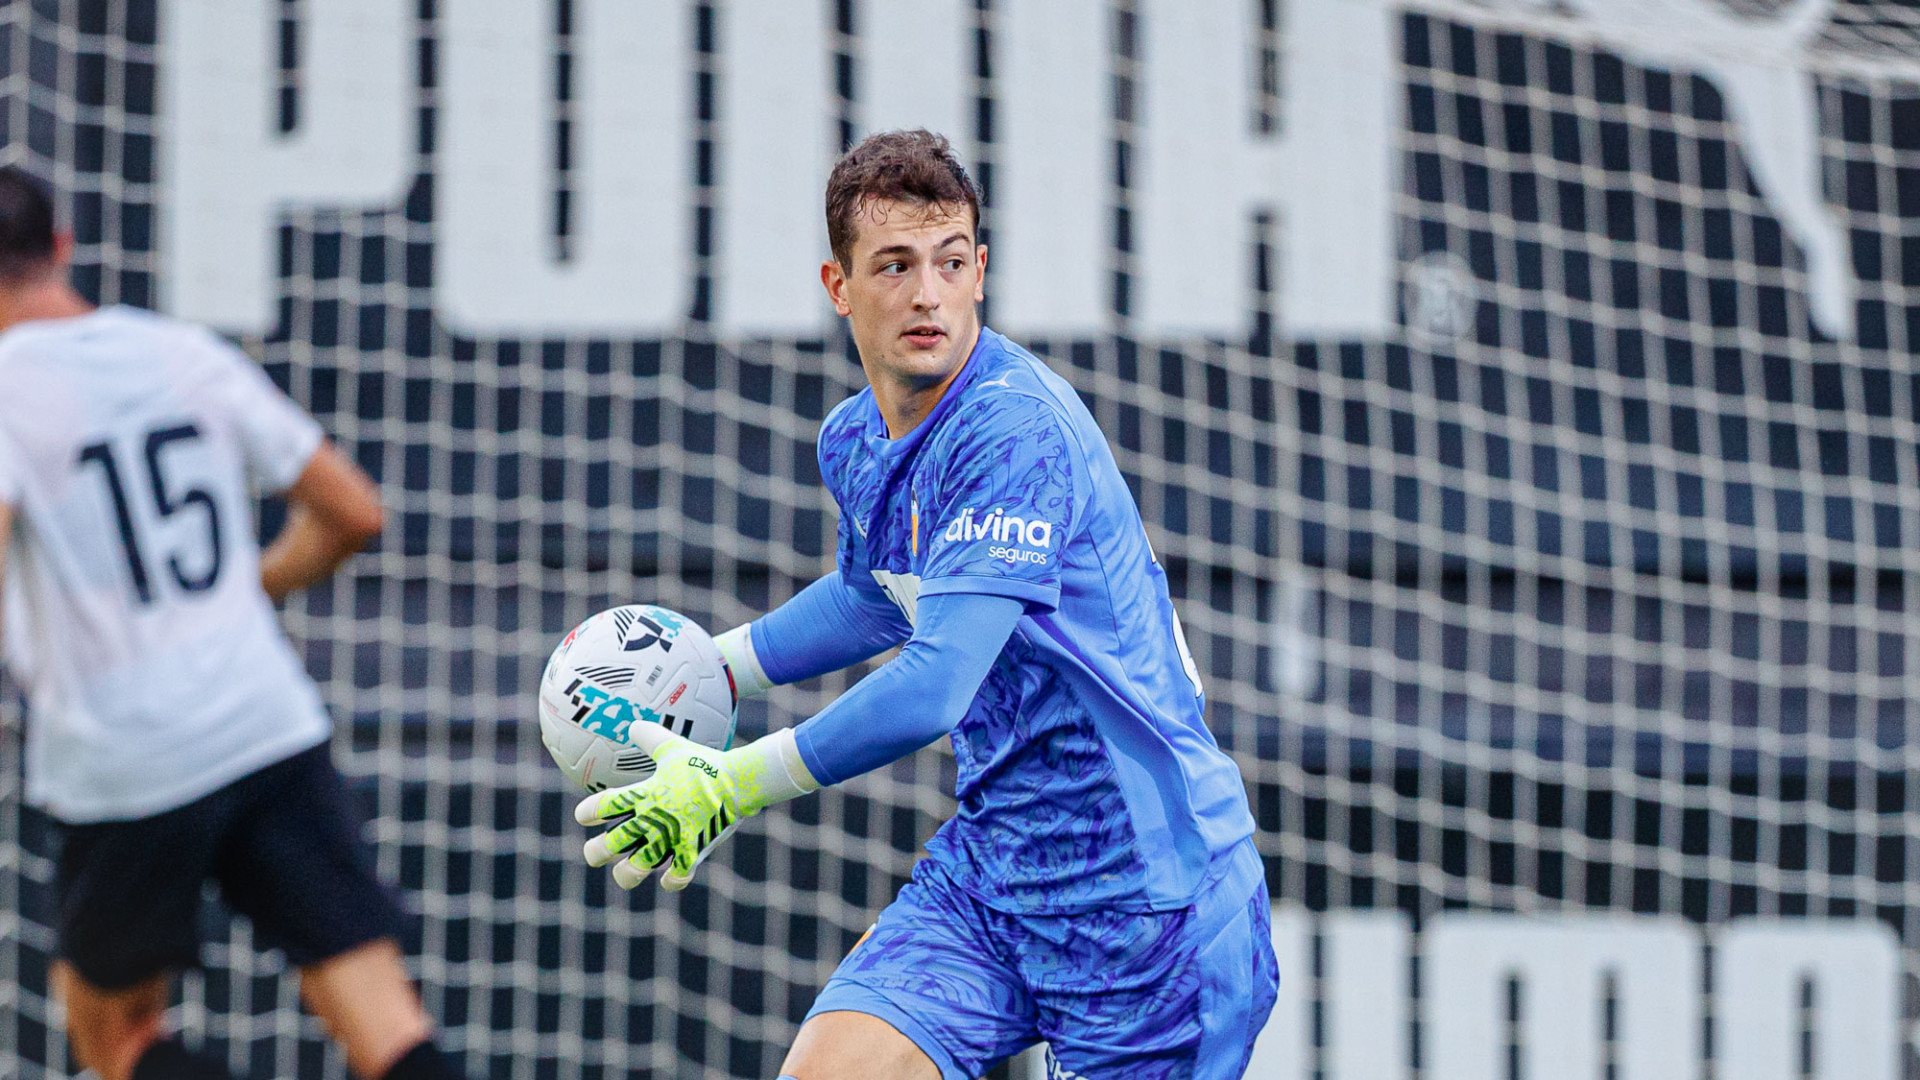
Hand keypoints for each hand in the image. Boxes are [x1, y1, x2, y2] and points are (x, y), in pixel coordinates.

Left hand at [576, 721, 818, 890]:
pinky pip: (677, 876)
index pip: (603, 806)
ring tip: (625, 873)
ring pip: (637, 869)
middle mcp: (652, 819)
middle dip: (596, 852)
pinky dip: (672, 880)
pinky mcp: (693, 851)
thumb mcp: (674, 747)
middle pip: (611, 844)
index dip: (587, 813)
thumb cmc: (705, 762)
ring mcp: (672, 838)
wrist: (738, 781)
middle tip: (594, 852)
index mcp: (644, 794)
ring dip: (627, 874)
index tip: (584, 816)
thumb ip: (651, 738)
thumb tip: (632, 725)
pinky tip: (669, 878)